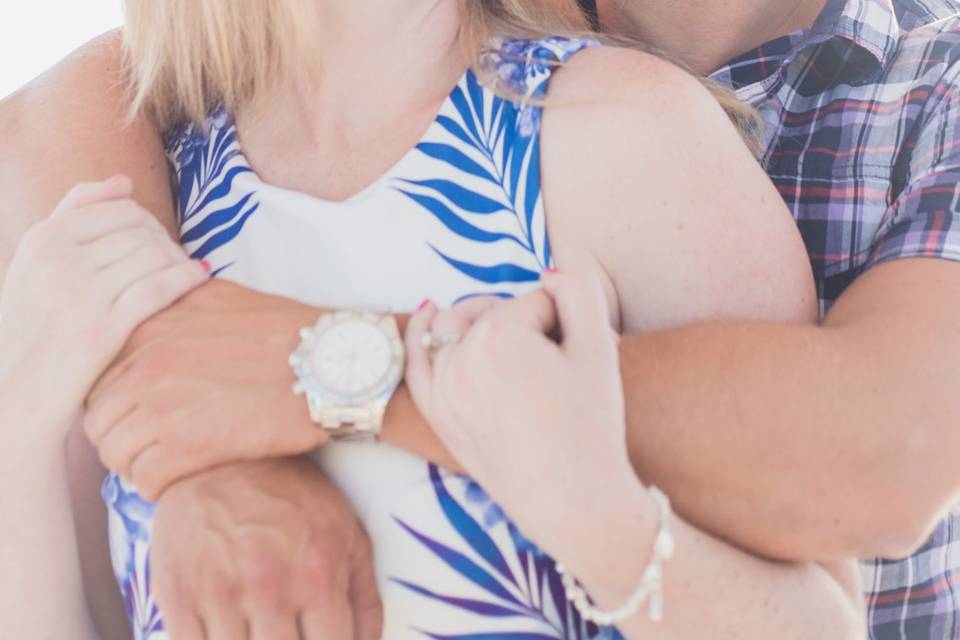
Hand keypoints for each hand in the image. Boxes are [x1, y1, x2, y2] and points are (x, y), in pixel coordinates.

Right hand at [0, 176, 207, 431]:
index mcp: (41, 240)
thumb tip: (124, 181)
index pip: (120, 209)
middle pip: (141, 232)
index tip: (160, 243)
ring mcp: (77, 295)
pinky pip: (158, 288)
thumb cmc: (32, 329)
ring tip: (186, 275)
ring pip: (153, 256)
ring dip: (179, 262)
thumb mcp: (35, 265)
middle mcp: (56, 261)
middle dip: (167, 244)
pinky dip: (187, 278)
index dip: (151, 224)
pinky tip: (202, 278)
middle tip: (177, 262)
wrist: (13, 398)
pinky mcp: (100, 331)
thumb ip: (72, 216)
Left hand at [84, 280, 326, 498]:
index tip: (141, 411)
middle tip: (155, 444)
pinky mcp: (189, 445)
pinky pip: (145, 481)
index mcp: (148, 327)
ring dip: (138, 464)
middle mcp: (146, 363)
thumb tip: (153, 301)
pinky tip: (185, 475)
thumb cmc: (288, 331)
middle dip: (123, 436)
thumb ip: (175, 300)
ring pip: (114, 454)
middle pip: (98, 420)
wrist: (333, 364)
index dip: (118, 400)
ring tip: (170, 462)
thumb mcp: (222, 295)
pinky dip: (160, 485)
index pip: (97, 376)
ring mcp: (164, 405)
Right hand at [151, 457, 381, 639]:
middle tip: (287, 636)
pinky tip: (228, 636)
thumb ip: (365, 600)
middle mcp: (269, 589)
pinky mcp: (176, 597)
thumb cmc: (295, 499)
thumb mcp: (348, 535)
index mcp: (318, 575)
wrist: (221, 458)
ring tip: (261, 632)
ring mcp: (218, 595)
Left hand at [405, 269, 640, 562]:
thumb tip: (549, 273)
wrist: (573, 502)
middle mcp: (459, 356)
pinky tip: (428, 311)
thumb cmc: (590, 426)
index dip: (568, 327)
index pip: (539, 301)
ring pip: (461, 329)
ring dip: (488, 330)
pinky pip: (418, 360)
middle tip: (556, 370)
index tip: (578, 364)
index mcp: (499, 335)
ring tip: (521, 355)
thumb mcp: (599, 347)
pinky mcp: (437, 412)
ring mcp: (442, 387)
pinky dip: (421, 333)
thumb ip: (578, 290)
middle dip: (528, 327)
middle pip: (498, 312)